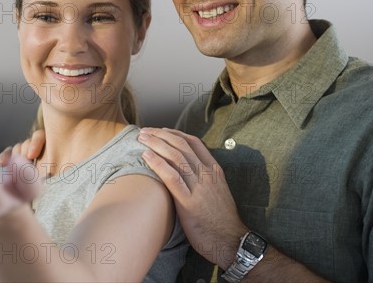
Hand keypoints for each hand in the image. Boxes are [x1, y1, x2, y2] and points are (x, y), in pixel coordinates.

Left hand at [138, 127, 247, 269]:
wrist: (231, 241)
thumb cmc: (221, 219)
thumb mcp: (217, 191)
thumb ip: (203, 177)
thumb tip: (185, 169)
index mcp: (214, 170)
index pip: (193, 143)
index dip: (175, 134)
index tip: (160, 130)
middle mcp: (207, 175)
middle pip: (181, 146)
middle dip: (160, 135)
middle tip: (144, 132)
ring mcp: (199, 188)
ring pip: (176, 157)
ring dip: (156, 144)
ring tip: (141, 139)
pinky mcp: (189, 203)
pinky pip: (172, 178)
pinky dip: (158, 164)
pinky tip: (146, 156)